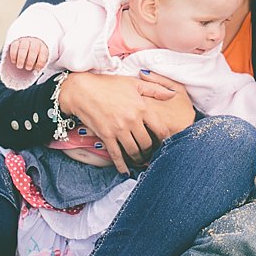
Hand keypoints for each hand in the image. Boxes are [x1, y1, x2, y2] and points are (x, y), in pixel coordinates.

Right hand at [8, 37, 48, 70]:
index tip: (37, 69)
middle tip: (28, 68)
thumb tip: (36, 72)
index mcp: (42, 47)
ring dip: (21, 58)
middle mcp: (34, 42)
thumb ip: (38, 65)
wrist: (28, 45)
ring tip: (20, 66)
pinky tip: (14, 61)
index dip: (40, 62)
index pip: (43, 53)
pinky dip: (13, 54)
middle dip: (30, 60)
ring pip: (23, 48)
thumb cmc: (35, 56)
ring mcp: (25, 41)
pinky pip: (14, 46)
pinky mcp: (16, 41)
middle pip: (33, 49)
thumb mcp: (39, 60)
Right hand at [58, 71, 193, 173]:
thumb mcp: (133, 83)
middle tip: (152, 155)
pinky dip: (122, 166)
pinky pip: (116, 155)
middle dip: (151, 151)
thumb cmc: (108, 84)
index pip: (160, 129)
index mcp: (142, 107)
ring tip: (141, 161)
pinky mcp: (106, 136)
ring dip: (139, 159)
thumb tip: (172, 95)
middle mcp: (132, 120)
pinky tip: (126, 172)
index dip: (164, 139)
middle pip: (147, 144)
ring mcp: (118, 130)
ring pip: (134, 151)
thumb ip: (155, 89)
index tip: (164, 143)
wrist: (82, 90)